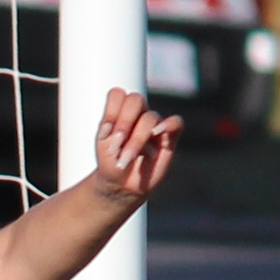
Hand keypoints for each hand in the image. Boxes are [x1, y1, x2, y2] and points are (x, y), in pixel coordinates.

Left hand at [73, 88, 183, 212]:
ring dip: (137, 138)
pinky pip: (176, 123)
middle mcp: (138, 114)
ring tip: (127, 157)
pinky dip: (169, 124)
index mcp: (120, 111)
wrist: (122, 185)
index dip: (112, 111)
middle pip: (135, 100)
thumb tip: (120, 120)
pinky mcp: (169, 138)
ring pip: (150, 117)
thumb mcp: (103, 146)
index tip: (106, 132)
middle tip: (117, 144)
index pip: (118, 95)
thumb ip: (110, 128)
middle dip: (124, 122)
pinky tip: (157, 134)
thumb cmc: (112, 162)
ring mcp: (154, 124)